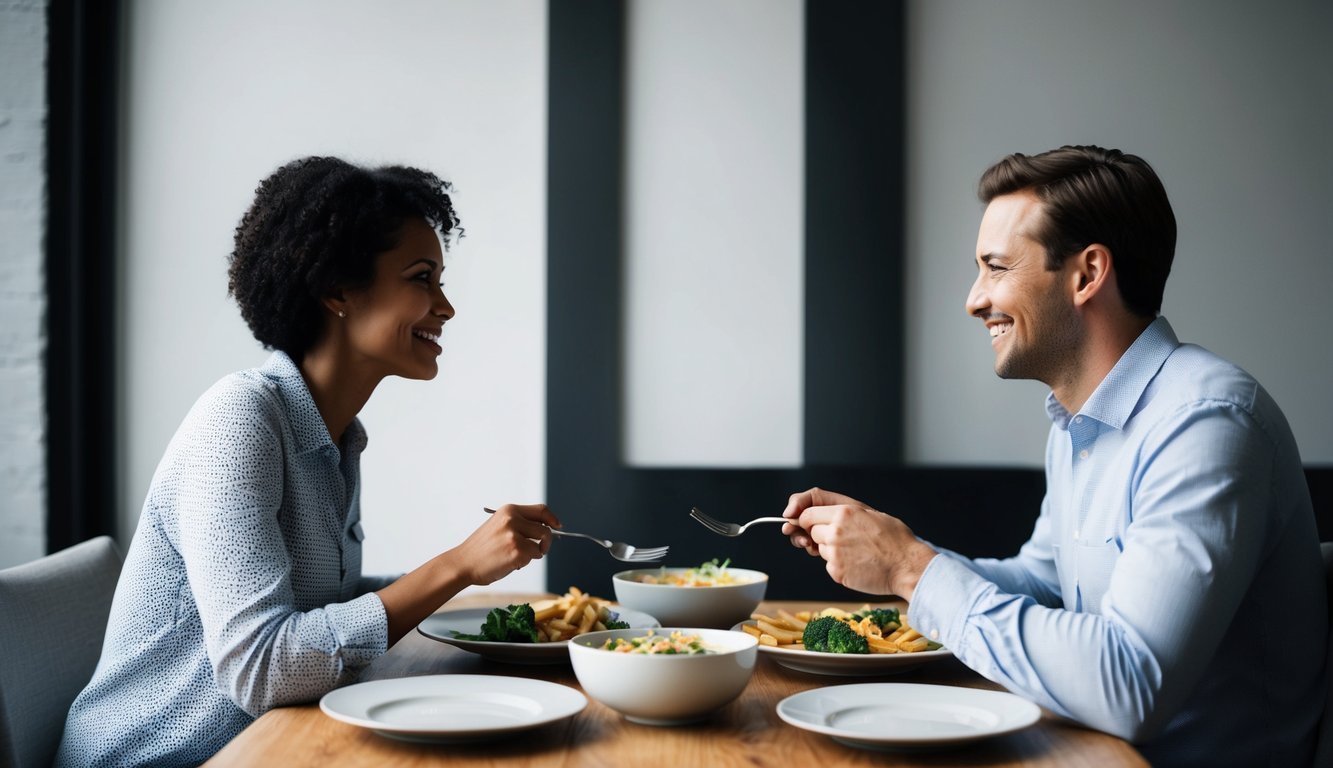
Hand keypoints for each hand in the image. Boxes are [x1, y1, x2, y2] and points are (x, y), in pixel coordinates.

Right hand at [451, 503, 559, 585]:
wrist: (463, 563)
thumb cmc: (481, 549)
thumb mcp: (499, 526)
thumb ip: (519, 524)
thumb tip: (547, 527)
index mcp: (509, 510)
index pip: (541, 510)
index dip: (552, 519)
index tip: (558, 526)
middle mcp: (512, 519)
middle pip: (545, 529)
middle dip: (546, 542)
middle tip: (539, 550)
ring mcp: (515, 535)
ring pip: (541, 544)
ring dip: (534, 553)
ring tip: (515, 557)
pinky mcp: (517, 551)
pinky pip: (534, 556)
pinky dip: (525, 562)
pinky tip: (509, 563)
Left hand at [781, 487, 935, 597]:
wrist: (907, 566)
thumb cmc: (894, 538)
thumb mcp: (869, 512)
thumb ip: (841, 510)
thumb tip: (816, 513)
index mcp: (842, 513)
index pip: (806, 514)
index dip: (806, 519)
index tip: (809, 524)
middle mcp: (835, 532)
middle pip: (810, 531)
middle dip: (820, 534)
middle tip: (842, 539)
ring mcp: (834, 553)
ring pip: (820, 549)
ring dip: (830, 550)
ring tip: (856, 551)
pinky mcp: (836, 572)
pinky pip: (829, 565)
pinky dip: (838, 565)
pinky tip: (857, 564)